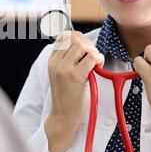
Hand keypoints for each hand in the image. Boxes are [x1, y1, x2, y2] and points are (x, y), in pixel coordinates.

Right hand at [45, 31, 103, 151]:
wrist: (63, 115)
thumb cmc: (66, 96)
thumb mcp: (60, 74)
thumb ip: (67, 59)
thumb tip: (83, 44)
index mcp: (52, 61)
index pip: (64, 36)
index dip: (78, 37)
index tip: (86, 46)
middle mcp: (56, 63)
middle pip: (74, 38)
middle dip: (88, 43)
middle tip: (93, 55)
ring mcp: (65, 69)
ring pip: (82, 45)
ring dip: (93, 51)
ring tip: (95, 61)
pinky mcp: (76, 76)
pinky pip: (91, 57)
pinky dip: (98, 58)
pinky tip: (98, 66)